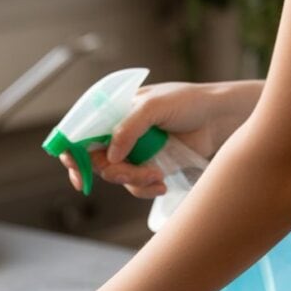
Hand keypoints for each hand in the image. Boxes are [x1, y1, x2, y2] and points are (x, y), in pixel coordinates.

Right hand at [59, 80, 261, 197]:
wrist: (218, 119)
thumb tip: (109, 156)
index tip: (77, 171)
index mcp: (112, 111)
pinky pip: (134, 185)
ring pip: (115, 176)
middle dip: (113, 171)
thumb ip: (128, 128)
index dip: (72, 152)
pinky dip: (145, 188)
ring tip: (157, 176)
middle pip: (95, 160)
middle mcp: (117, 131)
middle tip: (130, 174)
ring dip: (134, 181)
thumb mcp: (154, 107)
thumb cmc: (188, 102)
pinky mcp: (146, 167)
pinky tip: (162, 183)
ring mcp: (131, 150)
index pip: (79, 131)